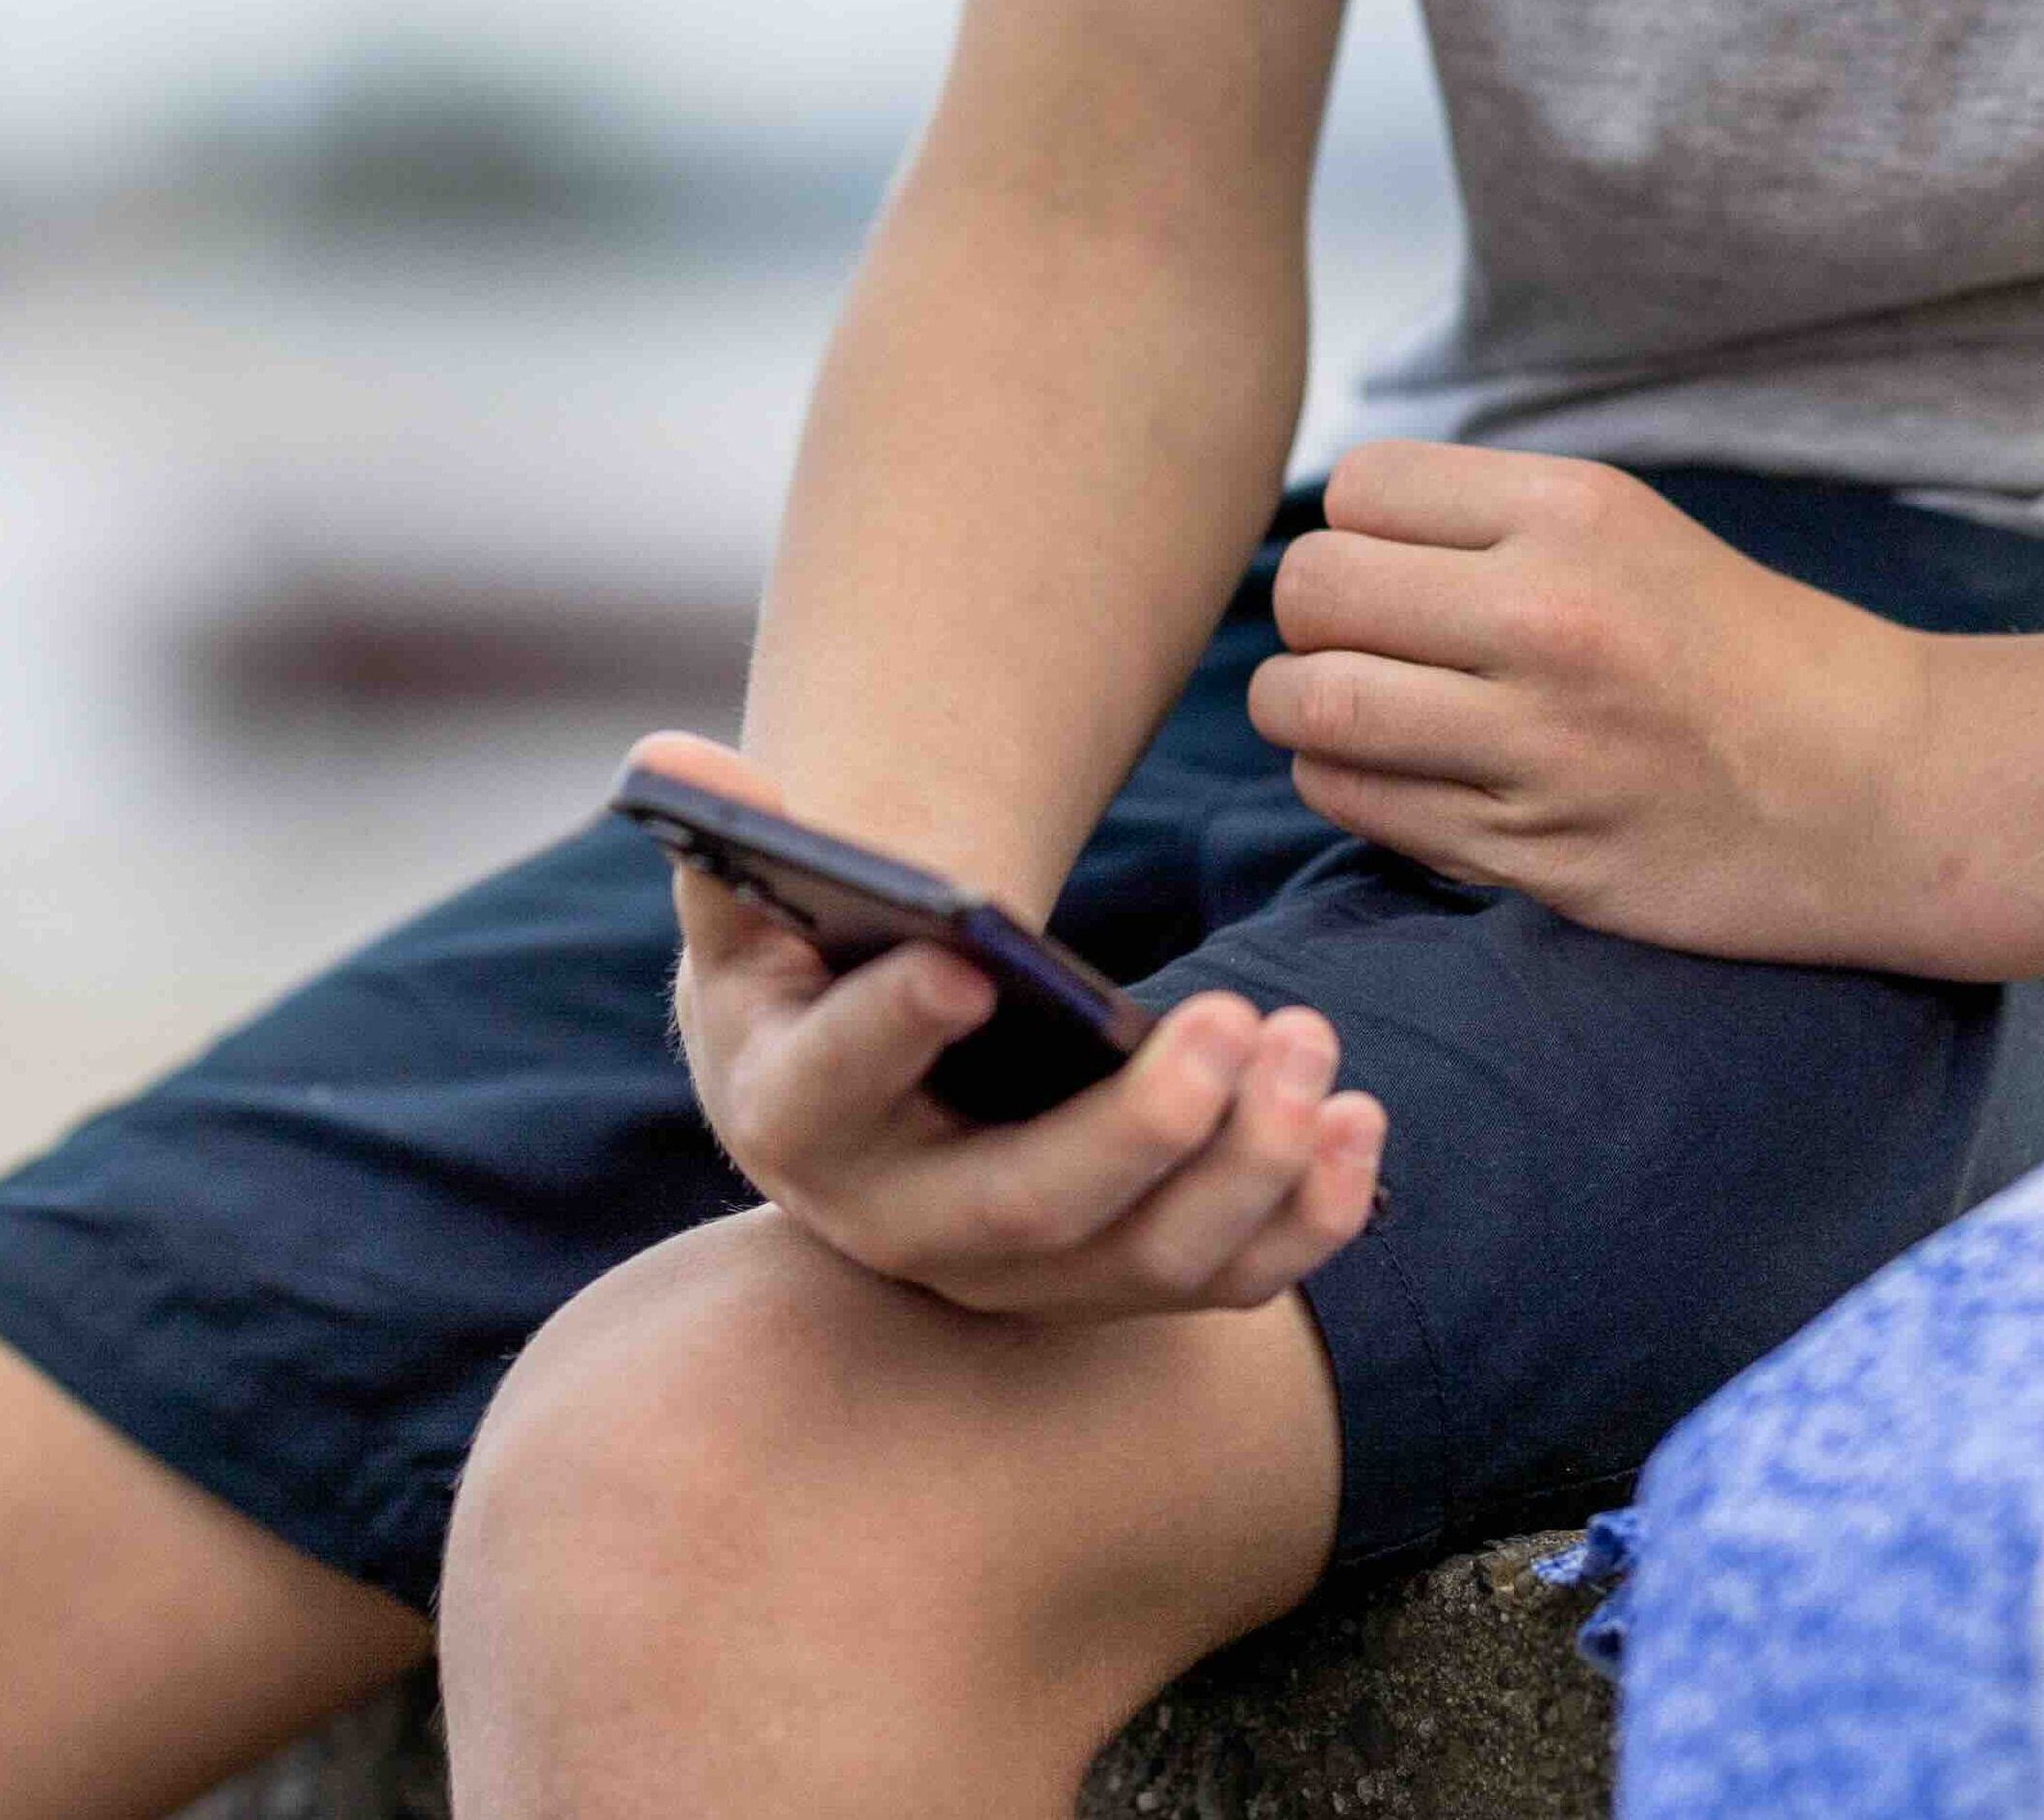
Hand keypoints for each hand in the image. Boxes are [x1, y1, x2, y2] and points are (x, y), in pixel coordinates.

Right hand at [632, 734, 1386, 1321]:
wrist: (859, 1095)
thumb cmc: (807, 980)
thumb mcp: (749, 915)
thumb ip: (732, 843)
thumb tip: (680, 759)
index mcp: (795, 1120)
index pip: (837, 1086)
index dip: (892, 1028)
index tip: (970, 957)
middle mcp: (903, 1228)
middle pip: (1027, 1211)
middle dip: (1143, 1128)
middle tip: (1240, 1021)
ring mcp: (1017, 1276)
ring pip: (1144, 1261)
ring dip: (1248, 1168)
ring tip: (1312, 1044)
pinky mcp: (1114, 1284)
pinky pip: (1223, 1282)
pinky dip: (1307, 1221)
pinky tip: (1362, 1124)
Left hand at [1244, 446, 1952, 970]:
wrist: (1885, 789)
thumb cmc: (1750, 654)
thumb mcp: (1631, 529)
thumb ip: (1487, 524)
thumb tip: (1331, 538)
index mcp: (1576, 512)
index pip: (1358, 489)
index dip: (1356, 530)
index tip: (1395, 569)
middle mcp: (1549, 616)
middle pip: (1312, 591)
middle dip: (1313, 621)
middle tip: (1357, 646)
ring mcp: (1537, 742)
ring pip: (1311, 706)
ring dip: (1308, 711)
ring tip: (1356, 716)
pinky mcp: (1531, 850)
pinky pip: (1356, 804)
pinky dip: (1349, 787)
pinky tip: (1399, 779)